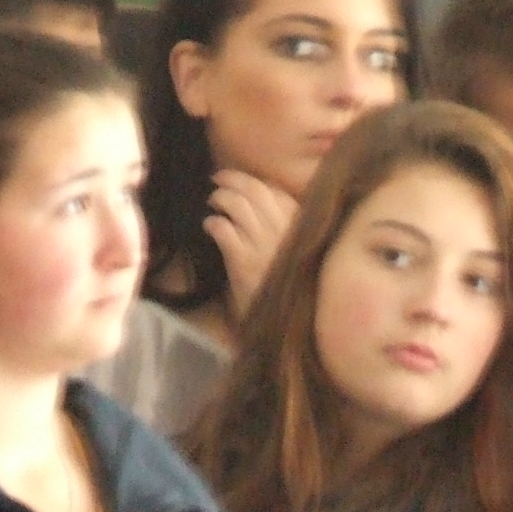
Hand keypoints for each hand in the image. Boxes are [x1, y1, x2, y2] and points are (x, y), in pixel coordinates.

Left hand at [208, 169, 301, 321]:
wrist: (288, 332)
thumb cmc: (294, 299)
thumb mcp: (301, 262)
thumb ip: (290, 236)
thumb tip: (266, 213)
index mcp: (304, 230)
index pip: (278, 193)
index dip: (257, 183)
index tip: (245, 182)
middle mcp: (286, 232)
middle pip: (256, 191)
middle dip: (233, 180)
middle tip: (218, 179)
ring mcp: (265, 245)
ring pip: (237, 204)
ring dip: (220, 198)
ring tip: (212, 201)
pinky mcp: (244, 261)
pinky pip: (223, 228)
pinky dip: (213, 223)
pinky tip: (209, 227)